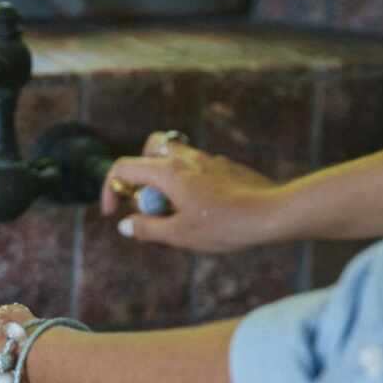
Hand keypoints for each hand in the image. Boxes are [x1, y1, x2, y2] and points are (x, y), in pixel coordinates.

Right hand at [101, 132, 280, 252]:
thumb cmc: (225, 226)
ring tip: (175, 209)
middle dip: (138, 171)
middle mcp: (186, 158)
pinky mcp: (225, 167)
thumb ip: (148, 228)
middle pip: (149, 148)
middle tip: (146, 199)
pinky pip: (196, 167)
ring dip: (164, 178)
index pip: (124, 167)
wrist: (272, 213)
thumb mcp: (179, 235)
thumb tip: (125, 225)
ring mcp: (207, 159)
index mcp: (168, 172)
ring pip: (174, 155)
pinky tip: (203, 210)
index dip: (110, 189)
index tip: (113, 213)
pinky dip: (187, 182)